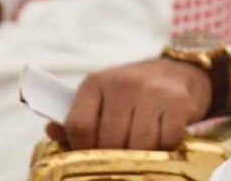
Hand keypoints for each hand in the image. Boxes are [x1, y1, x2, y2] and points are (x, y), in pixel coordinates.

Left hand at [47, 58, 211, 150]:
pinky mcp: (179, 102)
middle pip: (109, 141)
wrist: (175, 72)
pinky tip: (161, 138)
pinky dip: (164, 148)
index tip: (90, 155)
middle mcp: (124, 83)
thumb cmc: (129, 93)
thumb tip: (51, 131)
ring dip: (140, 155)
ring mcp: (153, 91)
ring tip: (140, 150)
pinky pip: (166, 141)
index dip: (82, 148)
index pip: (79, 125)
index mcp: (96, 82)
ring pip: (138, 145)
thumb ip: (75, 117)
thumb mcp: (100, 97)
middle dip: (112, 157)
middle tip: (118, 158)